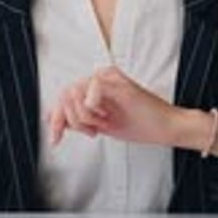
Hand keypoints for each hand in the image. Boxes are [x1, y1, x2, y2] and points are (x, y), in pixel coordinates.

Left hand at [47, 66, 177, 146]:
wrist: (165, 128)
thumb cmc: (139, 125)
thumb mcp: (100, 126)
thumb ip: (77, 120)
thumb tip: (52, 117)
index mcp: (94, 88)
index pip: (63, 97)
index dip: (55, 120)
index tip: (55, 140)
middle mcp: (99, 79)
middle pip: (65, 94)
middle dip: (71, 120)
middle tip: (92, 132)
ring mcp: (109, 77)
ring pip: (75, 92)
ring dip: (84, 116)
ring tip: (102, 124)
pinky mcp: (118, 81)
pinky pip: (91, 88)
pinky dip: (93, 107)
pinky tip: (106, 116)